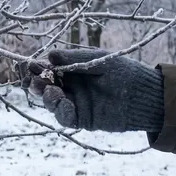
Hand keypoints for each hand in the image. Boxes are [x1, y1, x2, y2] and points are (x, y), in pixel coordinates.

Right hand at [22, 48, 164, 132]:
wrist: (146, 95)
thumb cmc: (125, 72)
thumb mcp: (98, 60)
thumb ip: (74, 59)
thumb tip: (50, 55)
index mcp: (75, 71)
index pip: (50, 70)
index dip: (38, 69)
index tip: (30, 66)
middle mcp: (73, 87)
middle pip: (47, 87)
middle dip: (38, 84)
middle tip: (34, 80)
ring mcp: (77, 104)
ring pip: (52, 103)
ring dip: (46, 97)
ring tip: (49, 90)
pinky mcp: (83, 119)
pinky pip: (65, 117)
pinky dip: (60, 111)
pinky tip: (61, 101)